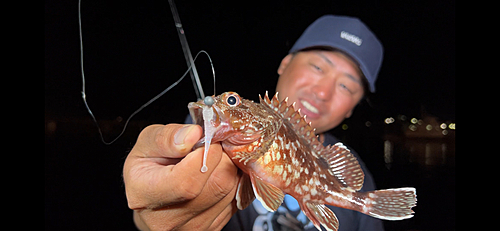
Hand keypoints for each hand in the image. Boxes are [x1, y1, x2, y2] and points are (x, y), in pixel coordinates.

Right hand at [123, 124, 239, 229]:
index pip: (186, 181)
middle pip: (218, 184)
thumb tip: (195, 134)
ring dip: (229, 167)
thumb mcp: (146, 143)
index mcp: (146, 195)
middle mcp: (169, 219)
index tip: (205, 140)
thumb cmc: (148, 169)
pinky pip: (236, 199)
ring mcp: (193, 228)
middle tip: (212, 145)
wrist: (151, 199)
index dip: (206, 154)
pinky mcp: (212, 228)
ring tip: (213, 159)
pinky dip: (233, 181)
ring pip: (231, 189)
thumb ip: (166, 137)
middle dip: (222, 156)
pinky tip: (216, 174)